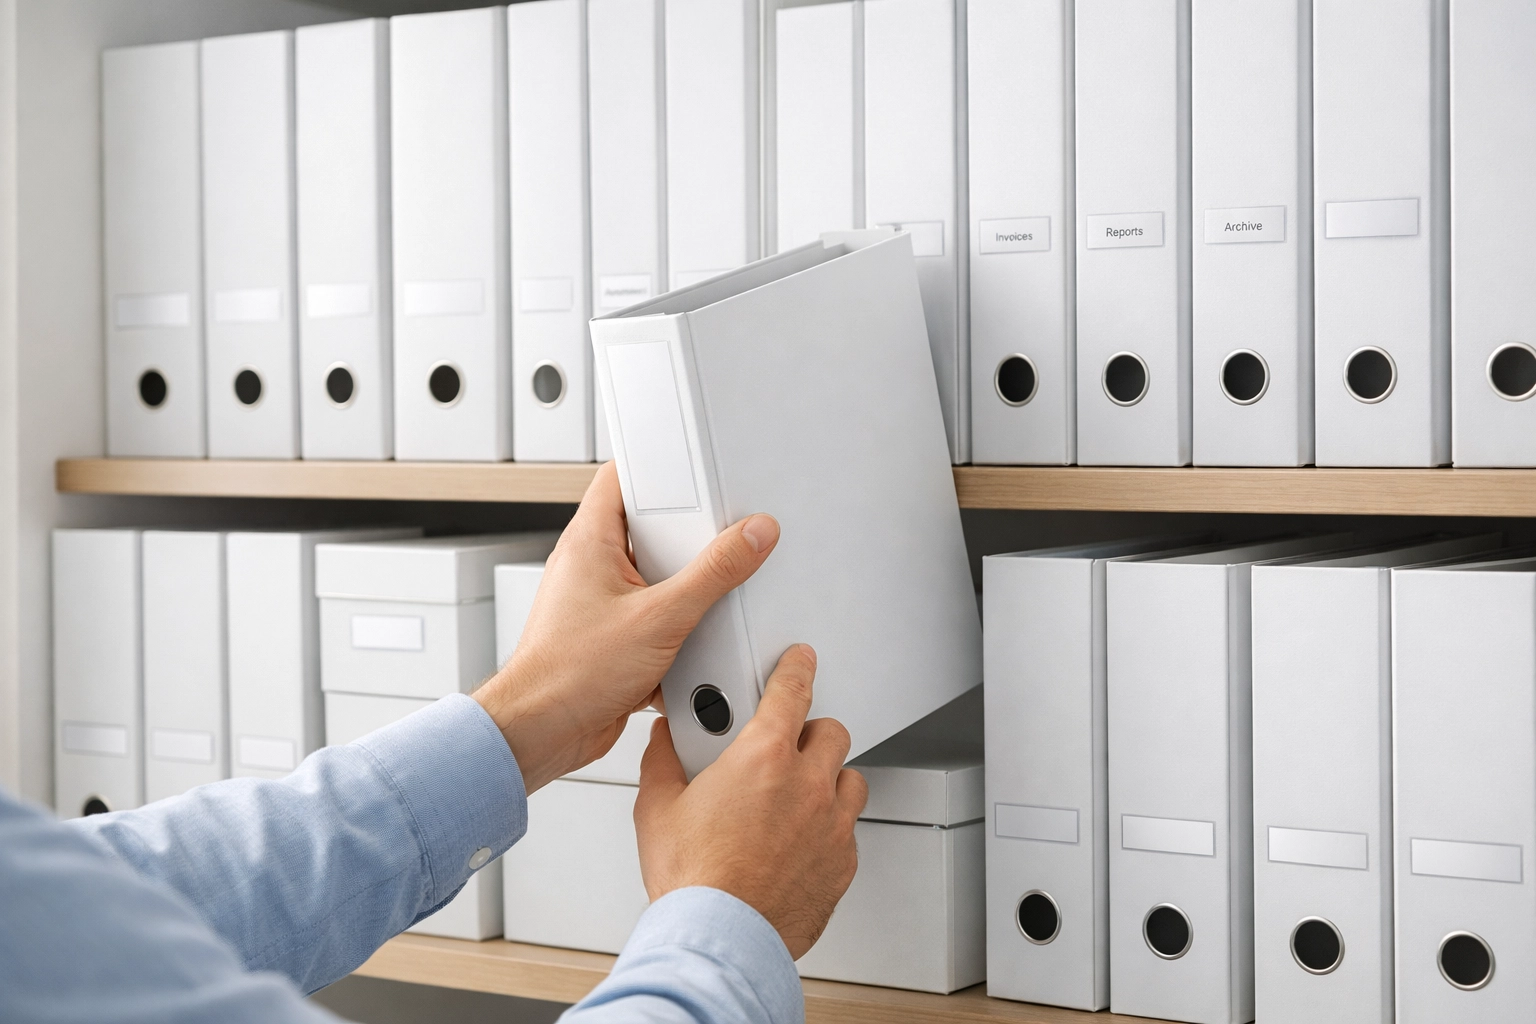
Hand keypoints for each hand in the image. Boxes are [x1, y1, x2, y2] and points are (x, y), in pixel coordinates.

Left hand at [473, 461, 780, 793]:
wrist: (542, 732)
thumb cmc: (568, 673)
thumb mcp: (661, 617)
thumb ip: (713, 574)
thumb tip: (750, 537)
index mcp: (589, 540)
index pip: (621, 477)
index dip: (659, 466)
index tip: (697, 468)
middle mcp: (589, 566)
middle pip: (648, 528)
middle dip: (687, 537)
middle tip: (719, 537)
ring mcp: (598, 602)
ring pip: (654, 578)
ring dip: (683, 591)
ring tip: (706, 596)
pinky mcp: (610, 637)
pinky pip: (653, 618)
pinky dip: (675, 628)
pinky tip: (691, 641)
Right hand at [633, 644, 868, 958]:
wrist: (719, 937)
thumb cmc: (693, 880)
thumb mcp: (657, 809)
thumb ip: (663, 761)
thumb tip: (664, 740)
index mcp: (762, 757)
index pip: (791, 691)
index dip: (797, 667)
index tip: (800, 660)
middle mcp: (807, 784)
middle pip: (830, 732)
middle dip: (809, 733)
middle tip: (784, 748)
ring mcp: (831, 825)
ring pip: (850, 779)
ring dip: (828, 779)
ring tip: (798, 795)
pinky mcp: (842, 863)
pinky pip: (848, 830)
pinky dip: (829, 827)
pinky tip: (801, 841)